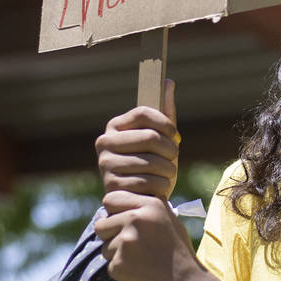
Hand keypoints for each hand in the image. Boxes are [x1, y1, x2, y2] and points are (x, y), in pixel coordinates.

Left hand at [94, 194, 209, 280]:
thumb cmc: (180, 255)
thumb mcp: (171, 221)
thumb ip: (148, 208)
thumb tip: (124, 201)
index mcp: (151, 205)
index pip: (111, 198)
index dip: (113, 211)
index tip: (121, 222)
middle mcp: (136, 219)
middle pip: (101, 224)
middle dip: (110, 235)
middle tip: (131, 246)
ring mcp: (126, 242)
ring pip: (104, 246)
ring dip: (117, 255)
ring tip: (141, 261)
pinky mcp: (119, 264)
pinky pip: (110, 265)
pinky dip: (122, 271)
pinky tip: (141, 274)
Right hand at [95, 79, 179, 207]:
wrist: (141, 199)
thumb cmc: (152, 163)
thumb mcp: (160, 138)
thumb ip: (164, 112)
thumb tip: (168, 82)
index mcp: (115, 126)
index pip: (143, 112)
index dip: (165, 123)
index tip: (175, 134)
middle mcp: (104, 143)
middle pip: (150, 137)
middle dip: (170, 149)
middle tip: (173, 157)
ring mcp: (105, 165)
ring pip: (152, 161)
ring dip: (169, 170)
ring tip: (167, 174)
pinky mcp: (112, 187)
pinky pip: (149, 182)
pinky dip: (162, 186)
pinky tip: (158, 189)